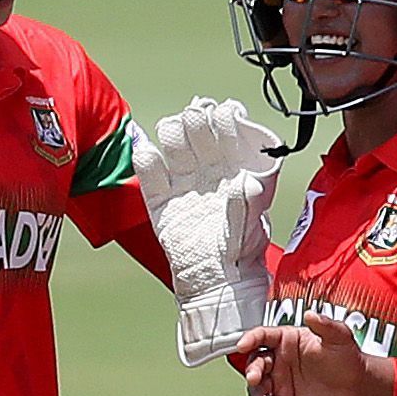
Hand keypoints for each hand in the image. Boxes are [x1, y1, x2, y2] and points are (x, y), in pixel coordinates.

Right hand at [133, 98, 282, 366]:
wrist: (216, 283)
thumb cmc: (239, 253)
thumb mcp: (250, 230)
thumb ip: (248, 205)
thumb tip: (249, 184)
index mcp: (236, 171)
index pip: (231, 135)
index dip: (228, 120)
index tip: (227, 112)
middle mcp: (210, 171)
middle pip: (200, 133)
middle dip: (199, 121)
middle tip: (198, 116)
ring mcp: (184, 182)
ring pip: (174, 144)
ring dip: (174, 132)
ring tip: (176, 127)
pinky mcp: (161, 199)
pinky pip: (149, 172)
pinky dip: (145, 159)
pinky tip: (146, 149)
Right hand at [237, 313, 391, 395]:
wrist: (357, 385)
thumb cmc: (347, 357)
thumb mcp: (339, 336)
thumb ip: (324, 325)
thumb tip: (311, 315)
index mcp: (287, 340)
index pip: (262, 336)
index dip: (250, 339)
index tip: (242, 345)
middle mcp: (279, 359)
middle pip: (255, 363)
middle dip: (252, 371)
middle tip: (255, 379)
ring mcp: (280, 381)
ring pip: (257, 387)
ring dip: (257, 395)